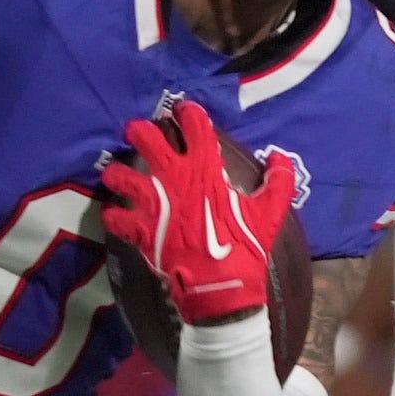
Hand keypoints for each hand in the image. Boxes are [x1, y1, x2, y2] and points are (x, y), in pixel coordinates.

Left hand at [93, 98, 303, 325]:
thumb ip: (279, 181)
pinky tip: (114, 215)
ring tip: (116, 173)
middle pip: (149, 141)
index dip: (188, 113)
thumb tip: (281, 157)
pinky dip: (113, 216)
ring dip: (118, 173)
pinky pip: (117, 217)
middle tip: (137, 130)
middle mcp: (174, 180)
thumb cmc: (244, 246)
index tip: (183, 110)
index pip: (196, 127)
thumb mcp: (270, 212)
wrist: (220, 285)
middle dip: (140, 131)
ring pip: (123, 176)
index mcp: (205, 170)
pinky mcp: (140, 230)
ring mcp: (153, 204)